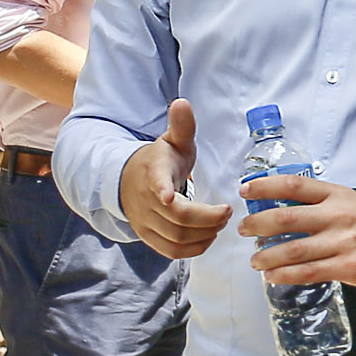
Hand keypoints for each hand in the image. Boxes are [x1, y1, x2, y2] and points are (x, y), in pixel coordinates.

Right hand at [120, 99, 232, 258]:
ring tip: (221, 223)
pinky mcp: (148, 237)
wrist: (127, 180)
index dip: (161, 190)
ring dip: (204, 234)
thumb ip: (181, 126)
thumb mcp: (171, 141)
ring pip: (175, 237)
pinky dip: (193, 249)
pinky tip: (208, 237)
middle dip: (207, 218)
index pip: (154, 182)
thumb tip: (182, 103)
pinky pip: (171, 252)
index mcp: (152, 172)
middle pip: (176, 217)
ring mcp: (144, 221)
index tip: (167, 195)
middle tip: (227, 211)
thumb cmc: (159, 161)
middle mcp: (145, 200)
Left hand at [237, 173, 355, 290]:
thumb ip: (322, 204)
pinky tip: (272, 276)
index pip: (294, 186)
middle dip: (258, 224)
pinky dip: (285, 275)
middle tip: (244, 230)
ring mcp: (344, 242)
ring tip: (255, 260)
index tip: (245, 191)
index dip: (265, 186)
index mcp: (338, 195)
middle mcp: (338, 215)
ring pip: (293, 250)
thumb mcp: (352, 203)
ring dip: (266, 256)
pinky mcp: (349, 267)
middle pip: (286, 218)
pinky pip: (308, 273)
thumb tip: (282, 210)